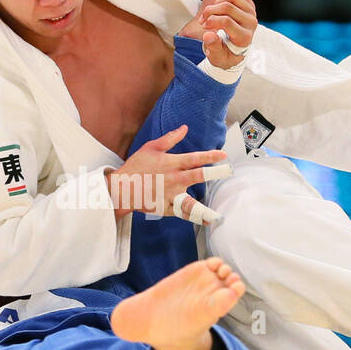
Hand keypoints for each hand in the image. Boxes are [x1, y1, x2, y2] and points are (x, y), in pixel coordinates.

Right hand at [106, 124, 230, 221]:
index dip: (210, 156)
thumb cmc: (136, 166)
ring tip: (217, 216)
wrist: (121, 188)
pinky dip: (192, 217)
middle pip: (197, 176)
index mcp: (171, 163)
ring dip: (204, 209)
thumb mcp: (151, 148)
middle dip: (214, 173)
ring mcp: (170, 195)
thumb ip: (170, 139)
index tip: (223, 155)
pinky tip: (205, 221)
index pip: (194, 158)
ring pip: (190, 202)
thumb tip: (185, 128)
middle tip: (229, 172)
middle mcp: (173, 179)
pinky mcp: (165, 208)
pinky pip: (181, 213)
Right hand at [179, 0, 257, 69]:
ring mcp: (251, 11)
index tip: (204, 26)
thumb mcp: (217, 58)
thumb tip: (208, 35)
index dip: (211, 21)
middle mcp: (251, 23)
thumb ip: (213, 48)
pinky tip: (216, 3)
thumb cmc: (225, 53)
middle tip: (203, 20)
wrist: (234, 49)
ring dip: (216, 1)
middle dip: (210, 11)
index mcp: (244, 38)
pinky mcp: (248, 3)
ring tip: (210, 11)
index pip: (227, 21)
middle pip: (227, 6)